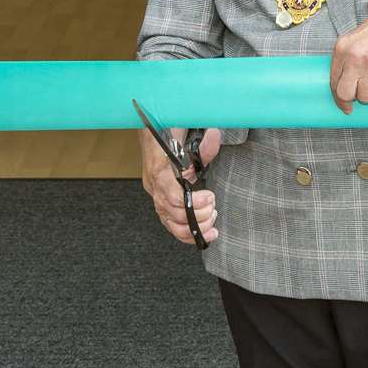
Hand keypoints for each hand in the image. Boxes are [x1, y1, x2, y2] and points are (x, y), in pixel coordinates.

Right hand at [140, 128, 221, 245]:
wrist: (152, 132)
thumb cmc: (167, 132)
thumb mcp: (184, 132)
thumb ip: (201, 141)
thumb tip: (215, 136)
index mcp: (158, 171)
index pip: (171, 196)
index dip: (193, 202)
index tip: (210, 197)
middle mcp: (154, 187)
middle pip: (173, 214)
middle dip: (198, 216)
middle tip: (213, 208)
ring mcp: (156, 196)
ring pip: (171, 224)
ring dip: (194, 229)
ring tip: (211, 222)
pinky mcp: (162, 202)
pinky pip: (171, 225)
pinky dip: (188, 234)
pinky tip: (203, 235)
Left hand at [329, 0, 367, 112]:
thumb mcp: (355, 39)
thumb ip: (346, 59)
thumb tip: (343, 85)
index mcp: (342, 48)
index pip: (334, 81)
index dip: (339, 98)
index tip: (344, 105)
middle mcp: (355, 56)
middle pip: (346, 93)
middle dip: (353, 99)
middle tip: (360, 97)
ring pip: (366, 95)